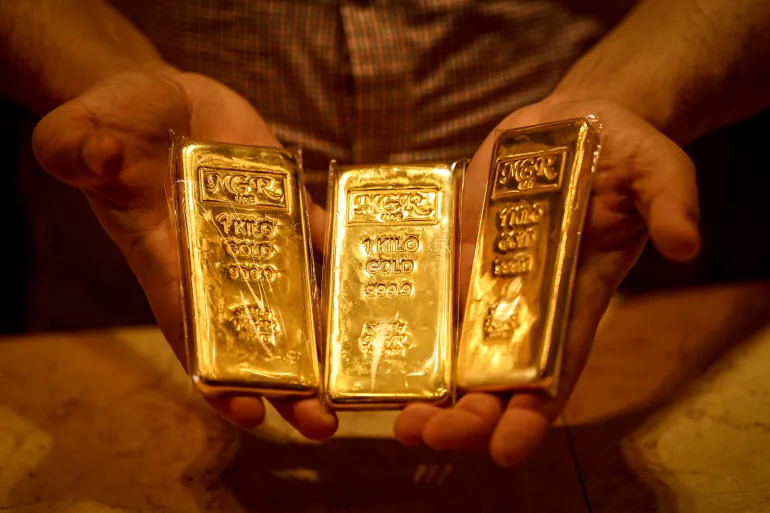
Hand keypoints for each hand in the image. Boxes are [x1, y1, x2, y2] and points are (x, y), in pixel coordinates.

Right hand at [32, 69, 336, 438]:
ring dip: (324, 338)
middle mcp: (216, 263)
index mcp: (165, 262)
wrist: (159, 97)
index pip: (194, 334)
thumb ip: (80, 150)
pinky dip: (340, 258)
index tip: (248, 414)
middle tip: (321, 423)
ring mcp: (256, 237)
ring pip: (296, 298)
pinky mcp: (285, 205)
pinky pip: (318, 237)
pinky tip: (369, 285)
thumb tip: (97, 155)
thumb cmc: (112, 123)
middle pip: (256, 336)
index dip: (219, 378)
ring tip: (354, 378)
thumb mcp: (81, 133)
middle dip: (286, 383)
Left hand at [394, 97, 700, 465]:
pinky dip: (405, 322)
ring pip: (453, 346)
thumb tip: (686, 243)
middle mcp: (528, 303)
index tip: (505, 451)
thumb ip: (672, 204)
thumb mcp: (658, 171)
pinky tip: (371, 346)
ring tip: (397, 417)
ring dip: (426, 385)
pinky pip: (430, 292)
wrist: (575, 120)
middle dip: (465, 414)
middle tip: (428, 437)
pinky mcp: (459, 250)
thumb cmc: (624, 151)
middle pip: (494, 376)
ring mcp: (488, 279)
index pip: (556, 372)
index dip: (532, 417)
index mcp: (576, 299)